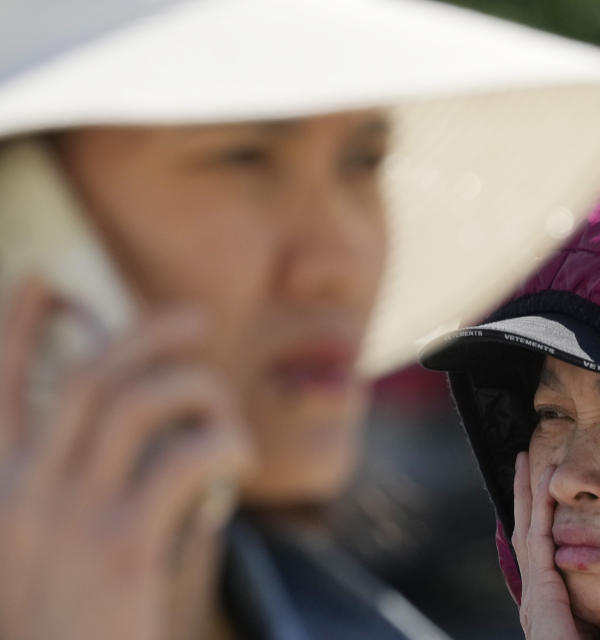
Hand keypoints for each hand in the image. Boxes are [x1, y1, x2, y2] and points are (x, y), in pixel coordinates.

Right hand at [0, 280, 253, 639]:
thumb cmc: (70, 631)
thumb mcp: (45, 558)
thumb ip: (71, 489)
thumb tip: (142, 423)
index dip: (17, 327)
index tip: (45, 279)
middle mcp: (18, 498)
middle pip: (86, 380)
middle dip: (143, 334)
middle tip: (194, 319)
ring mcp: (65, 520)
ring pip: (140, 404)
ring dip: (199, 391)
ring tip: (226, 415)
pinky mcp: (120, 548)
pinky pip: (185, 457)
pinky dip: (222, 444)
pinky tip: (241, 460)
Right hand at [512, 452, 599, 639]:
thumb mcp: (588, 632)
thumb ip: (590, 613)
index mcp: (543, 603)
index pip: (535, 550)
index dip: (533, 518)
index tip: (535, 489)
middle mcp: (532, 592)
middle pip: (524, 531)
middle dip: (523, 495)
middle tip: (523, 460)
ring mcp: (534, 590)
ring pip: (527, 527)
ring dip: (527, 492)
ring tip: (528, 460)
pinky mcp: (543, 588)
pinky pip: (540, 537)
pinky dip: (539, 509)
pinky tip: (544, 485)